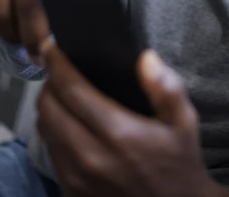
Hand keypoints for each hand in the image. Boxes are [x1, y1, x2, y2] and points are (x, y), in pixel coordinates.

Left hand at [36, 42, 228, 196]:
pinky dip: (52, 131)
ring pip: (44, 130)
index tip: (52, 47)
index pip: (72, 89)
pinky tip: (68, 122)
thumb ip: (167, 88)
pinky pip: (50, 152)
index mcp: (118, 133)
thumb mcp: (185, 122)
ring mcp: (76, 178)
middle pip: (49, 108)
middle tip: (59, 69)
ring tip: (61, 92)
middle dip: (49, 83)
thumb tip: (145, 58)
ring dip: (48, 106)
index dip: (57, 64)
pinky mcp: (70, 191)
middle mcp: (89, 156)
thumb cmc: (179, 161)